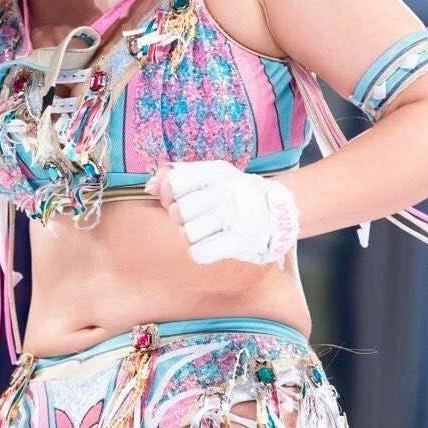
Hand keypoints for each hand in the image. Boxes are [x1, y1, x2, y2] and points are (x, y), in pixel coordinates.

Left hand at [148, 159, 299, 266]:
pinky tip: (211, 245)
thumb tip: (149, 186)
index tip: (181, 198)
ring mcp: (233, 218)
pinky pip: (199, 253)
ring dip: (193, 236)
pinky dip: (201, 252)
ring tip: (208, 231)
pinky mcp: (239, 242)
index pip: (173, 184)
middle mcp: (224, 193)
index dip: (169, 195)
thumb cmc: (237, 193)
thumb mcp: (213, 175)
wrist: (278, 211)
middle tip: (200, 217)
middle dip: (183, 219)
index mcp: (216, 173)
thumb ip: (178, 176)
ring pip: (187, 234)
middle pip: (177, 212)